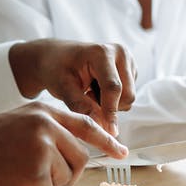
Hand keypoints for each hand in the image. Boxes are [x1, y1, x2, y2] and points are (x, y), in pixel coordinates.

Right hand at [0, 103, 127, 185]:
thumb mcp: (14, 125)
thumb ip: (45, 130)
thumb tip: (74, 148)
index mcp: (41, 111)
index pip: (85, 125)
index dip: (106, 141)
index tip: (122, 152)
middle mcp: (45, 125)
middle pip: (79, 158)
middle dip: (65, 174)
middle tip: (38, 178)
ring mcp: (42, 148)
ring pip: (65, 177)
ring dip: (45, 185)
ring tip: (17, 176)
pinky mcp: (36, 172)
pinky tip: (10, 185)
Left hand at [7, 39, 136, 134]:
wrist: (56, 58)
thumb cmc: (57, 69)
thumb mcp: (63, 88)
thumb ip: (82, 106)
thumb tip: (101, 127)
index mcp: (102, 52)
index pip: (113, 87)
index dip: (111, 111)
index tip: (108, 132)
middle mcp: (120, 53)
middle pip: (127, 95)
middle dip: (109, 106)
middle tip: (86, 98)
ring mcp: (127, 61)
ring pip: (129, 98)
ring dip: (110, 103)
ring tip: (89, 92)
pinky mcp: (130, 70)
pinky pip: (127, 96)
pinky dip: (113, 99)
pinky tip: (96, 89)